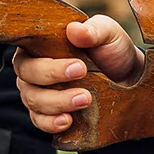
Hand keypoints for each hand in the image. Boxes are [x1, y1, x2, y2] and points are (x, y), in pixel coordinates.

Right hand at [12, 15, 145, 134]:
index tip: (79, 67)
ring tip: (85, 100)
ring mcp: (37, 91)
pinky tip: (67, 121)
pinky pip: (39, 121)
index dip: (48, 63)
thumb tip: (75, 30)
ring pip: (33, 100)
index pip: (29, 51)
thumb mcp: (107, 34)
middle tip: (83, 80)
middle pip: (27, 76)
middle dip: (53, 80)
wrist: (126, 78)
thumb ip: (92, 31)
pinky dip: (50, 123)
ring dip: (57, 103)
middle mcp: (33, 67)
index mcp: (40, 43)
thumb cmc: (110, 50)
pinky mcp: (46, 113)